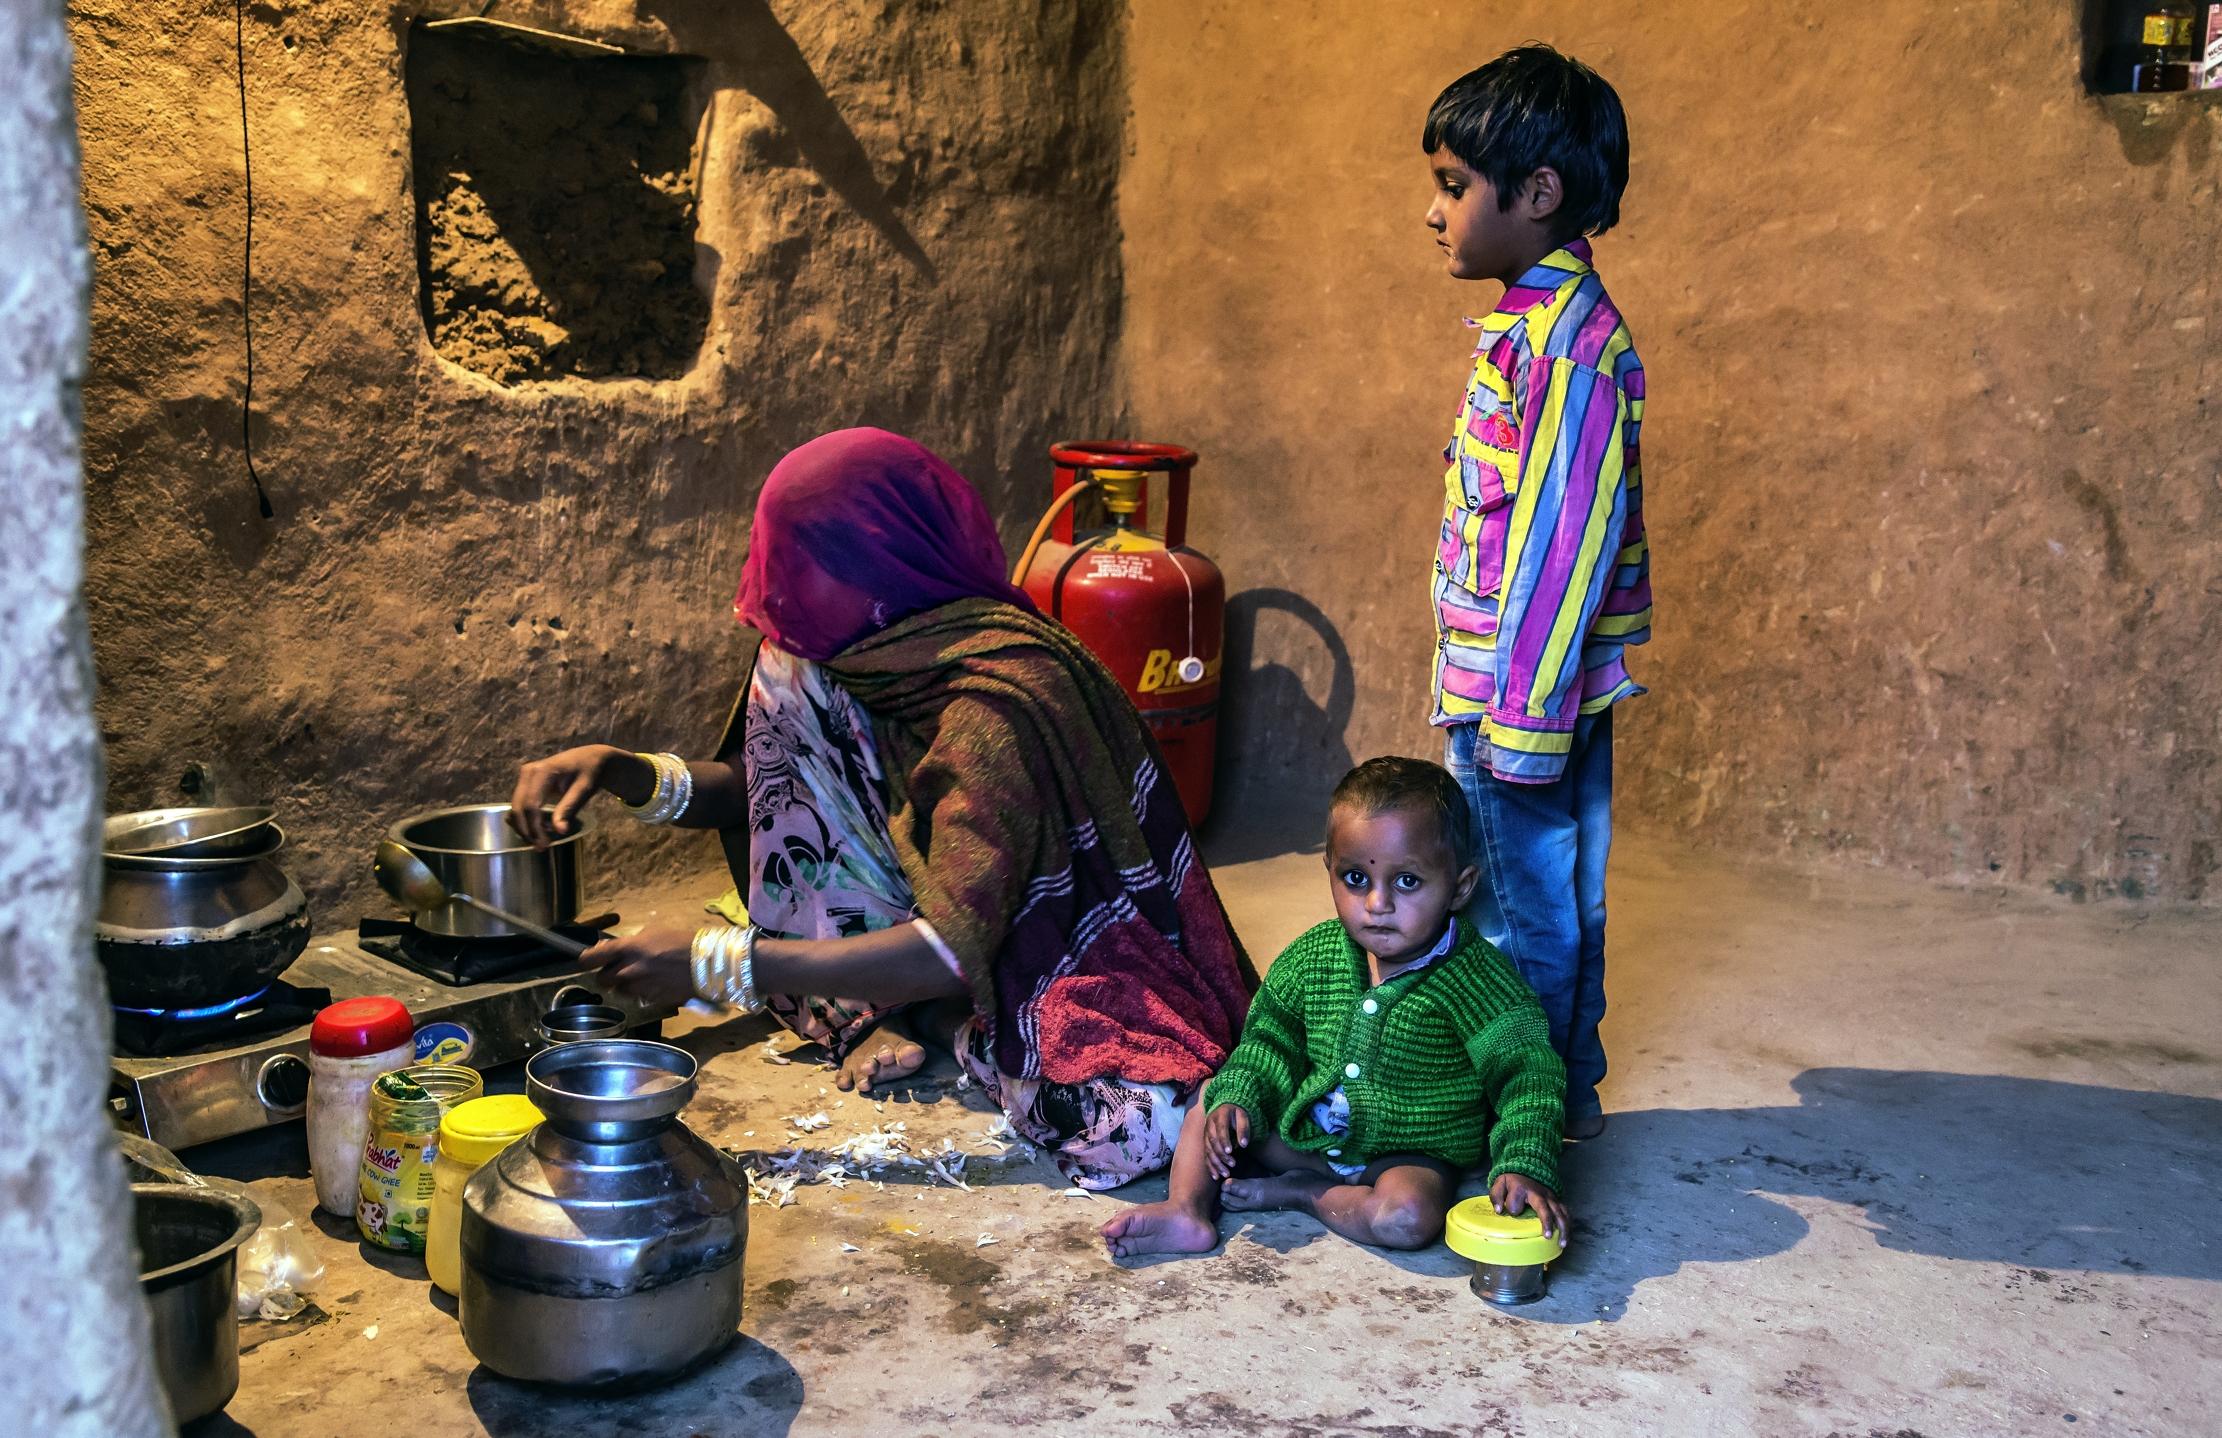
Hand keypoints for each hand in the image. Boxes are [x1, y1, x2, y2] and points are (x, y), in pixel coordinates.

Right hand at [509, 745, 646, 848]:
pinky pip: (518, 805)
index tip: (545, 844)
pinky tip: (539, 828)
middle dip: (527, 831)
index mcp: (543, 771)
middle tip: (542, 847)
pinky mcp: (525, 784)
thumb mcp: (584, 790)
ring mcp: (524, 777)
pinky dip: (525, 820)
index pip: (531, 805)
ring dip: (524, 827)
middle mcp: (528, 772)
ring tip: (542, 840)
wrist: (589, 759)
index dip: (535, 828)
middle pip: (518, 808)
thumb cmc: (589, 772)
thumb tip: (560, 831)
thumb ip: (570, 808)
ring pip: (515, 809)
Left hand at [575, 926, 696, 1007]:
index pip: (591, 959)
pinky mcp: (649, 1000)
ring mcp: (638, 988)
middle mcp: (627, 970)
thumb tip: (609, 948)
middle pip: (601, 980)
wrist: (705, 964)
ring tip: (639, 977)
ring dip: (623, 985)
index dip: (584, 961)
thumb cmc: (681, 942)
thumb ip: (628, 942)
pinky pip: (636, 997)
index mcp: (627, 949)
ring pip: (618, 991)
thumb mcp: (652, 933)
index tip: (584, 962)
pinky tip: (653, 983)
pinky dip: (639, 992)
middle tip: (616, 970)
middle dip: (606, 976)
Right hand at [1201, 1102, 1250, 1179]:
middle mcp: (1209, 1125)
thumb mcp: (1243, 1116)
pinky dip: (1210, 1166)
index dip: (1224, 1141)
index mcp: (1219, 1116)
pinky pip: (1206, 1155)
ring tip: (1225, 1174)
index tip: (1230, 1152)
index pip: (1220, 1130)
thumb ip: (1244, 1129)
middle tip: (1232, 1165)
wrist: (1225, 1106)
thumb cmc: (1237, 1112)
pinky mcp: (1205, 1141)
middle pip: (1212, 1142)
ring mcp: (1206, 1134)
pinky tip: (1215, 1176)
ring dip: (1215, 1163)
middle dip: (1221, 1155)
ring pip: (1208, 1150)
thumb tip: (1244, 1144)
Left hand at [1490, 1172, 1569, 1246]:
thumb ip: (1496, 1196)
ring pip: (1560, 1212)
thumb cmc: (1512, 1182)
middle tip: (1548, 1237)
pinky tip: (1568, 1237)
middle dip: (1547, 1222)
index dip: (1512, 1208)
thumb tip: (1498, 1210)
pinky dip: (1569, 1225)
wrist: (1527, 1170)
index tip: (1506, 1212)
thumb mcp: (1500, 1184)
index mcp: (1521, 1188)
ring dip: (1563, 1227)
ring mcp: (1550, 1197)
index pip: (1515, 1203)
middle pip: (1545, 1207)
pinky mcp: (1557, 1201)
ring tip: (1562, 1243)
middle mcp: (1538, 1193)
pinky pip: (1566, 1213)